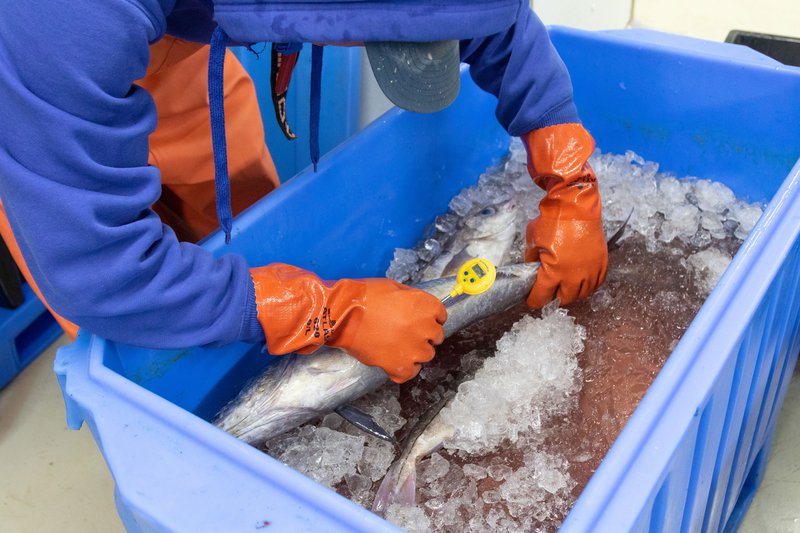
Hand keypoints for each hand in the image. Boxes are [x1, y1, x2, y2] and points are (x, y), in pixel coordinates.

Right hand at [250, 264, 446, 382]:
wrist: (342, 314)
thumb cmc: (365, 296)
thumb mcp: (394, 287)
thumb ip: (412, 299)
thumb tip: (417, 308)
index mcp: (427, 305)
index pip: (441, 316)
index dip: (428, 318)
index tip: (418, 320)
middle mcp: (426, 328)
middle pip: (435, 337)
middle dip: (423, 334)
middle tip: (403, 332)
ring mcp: (415, 350)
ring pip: (426, 355)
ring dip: (414, 352)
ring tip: (395, 346)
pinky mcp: (400, 367)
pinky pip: (411, 373)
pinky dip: (403, 369)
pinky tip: (392, 361)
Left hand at [522, 123, 607, 307]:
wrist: (575, 205)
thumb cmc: (551, 220)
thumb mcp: (532, 240)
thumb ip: (531, 259)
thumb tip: (532, 269)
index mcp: (554, 272)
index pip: (542, 297)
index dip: (534, 300)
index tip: (532, 300)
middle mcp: (574, 276)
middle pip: (564, 299)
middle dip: (554, 298)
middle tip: (548, 292)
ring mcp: (590, 270)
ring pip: (582, 294)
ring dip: (572, 293)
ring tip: (564, 287)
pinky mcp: (601, 263)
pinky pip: (596, 284)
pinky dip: (588, 286)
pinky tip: (580, 281)